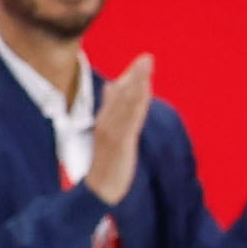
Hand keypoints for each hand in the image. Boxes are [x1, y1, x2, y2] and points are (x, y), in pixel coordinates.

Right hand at [88, 56, 157, 206]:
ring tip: (146, 70)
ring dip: (136, 87)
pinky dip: (135, 110)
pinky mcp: (118, 145)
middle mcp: (108, 123)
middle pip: (124, 96)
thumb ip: (111, 109)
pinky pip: (128, 124)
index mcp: (107, 119)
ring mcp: (112, 134)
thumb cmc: (106, 159)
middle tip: (147, 58)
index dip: (133, 77)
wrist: (99, 189)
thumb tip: (111, 86)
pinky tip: (142, 99)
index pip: (122, 95)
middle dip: (136, 77)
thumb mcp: (109, 131)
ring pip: (126, 107)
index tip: (145, 59)